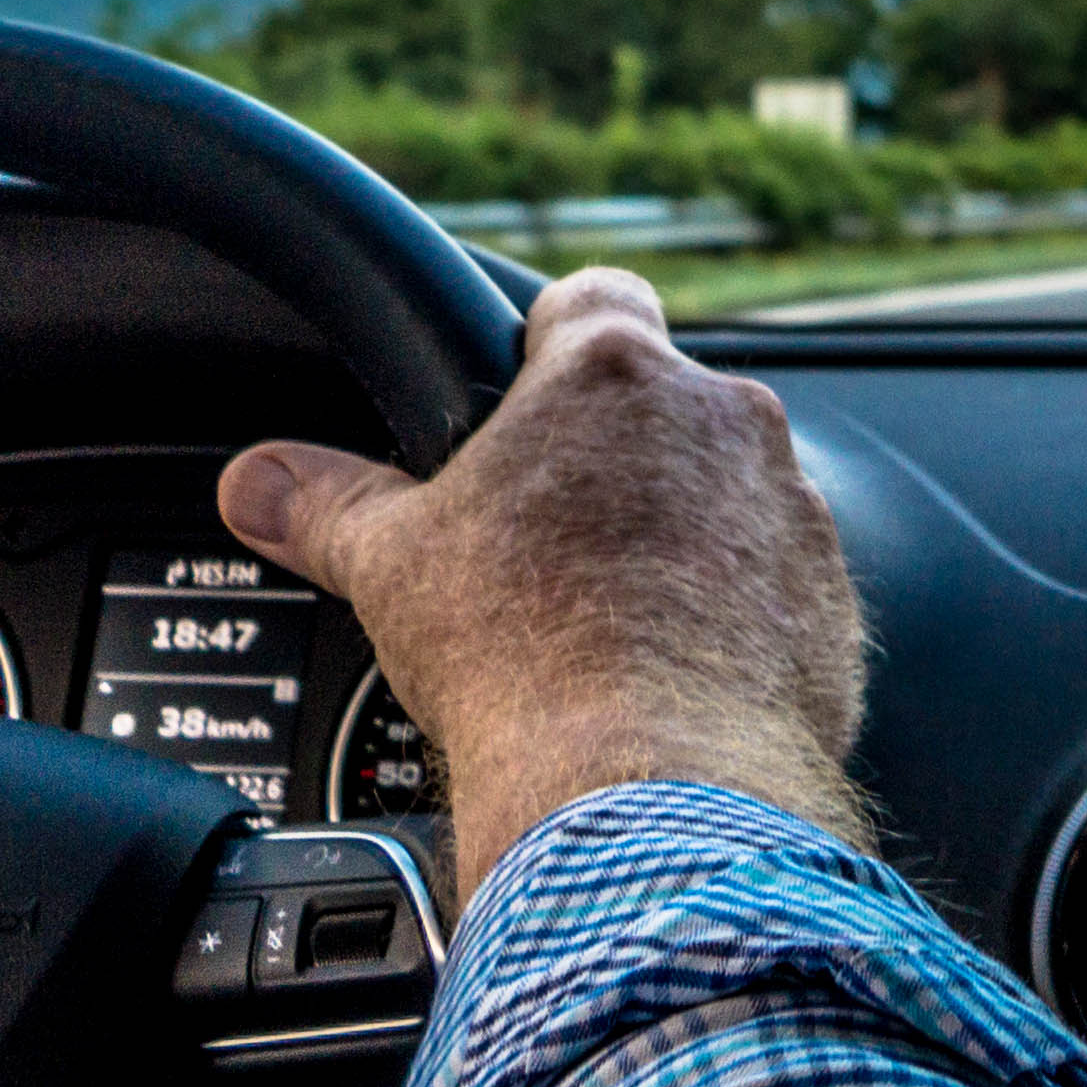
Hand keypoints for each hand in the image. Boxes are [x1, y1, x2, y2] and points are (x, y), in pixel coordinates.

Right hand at [218, 267, 868, 900]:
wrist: (648, 790)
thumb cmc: (522, 660)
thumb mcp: (393, 565)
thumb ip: (324, 502)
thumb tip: (256, 480)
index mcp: (612, 377)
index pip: (590, 297)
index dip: (547, 341)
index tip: (519, 396)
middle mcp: (723, 419)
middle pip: (659, 405)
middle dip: (607, 461)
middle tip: (542, 541)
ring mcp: (790, 506)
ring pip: (726, 492)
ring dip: (679, 535)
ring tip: (604, 621)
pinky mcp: (830, 595)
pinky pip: (774, 581)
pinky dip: (732, 612)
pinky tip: (668, 673)